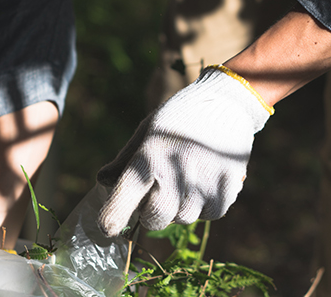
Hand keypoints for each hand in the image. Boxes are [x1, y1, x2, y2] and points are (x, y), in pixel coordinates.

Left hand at [96, 65, 273, 236]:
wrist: (226, 101)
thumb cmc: (179, 117)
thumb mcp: (147, 130)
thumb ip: (125, 159)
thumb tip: (102, 182)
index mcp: (149, 156)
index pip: (124, 199)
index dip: (112, 217)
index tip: (107, 227)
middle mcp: (175, 172)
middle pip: (155, 219)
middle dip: (151, 212)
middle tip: (158, 191)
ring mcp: (204, 182)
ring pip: (184, 218)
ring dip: (181, 207)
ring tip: (187, 177)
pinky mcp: (228, 188)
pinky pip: (210, 214)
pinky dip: (206, 204)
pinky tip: (206, 179)